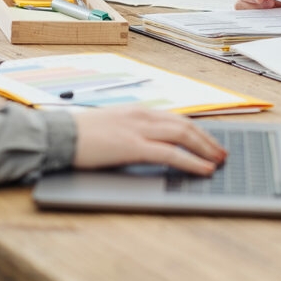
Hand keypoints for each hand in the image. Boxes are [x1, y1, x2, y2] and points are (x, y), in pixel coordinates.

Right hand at [73, 106, 226, 174]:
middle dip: (207, 139)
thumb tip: (146, 143)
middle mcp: (141, 115)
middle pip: (184, 124)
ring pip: (182, 135)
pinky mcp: (133, 146)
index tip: (208, 140)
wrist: (59, 134)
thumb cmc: (80, 134)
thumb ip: (130, 131)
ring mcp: (138, 129)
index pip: (174, 118)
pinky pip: (170, 153)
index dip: (196, 130)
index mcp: (136, 111)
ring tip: (218, 161)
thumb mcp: (110, 126)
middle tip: (221, 152)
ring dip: (205, 148)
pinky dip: (191, 161)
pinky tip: (202, 169)